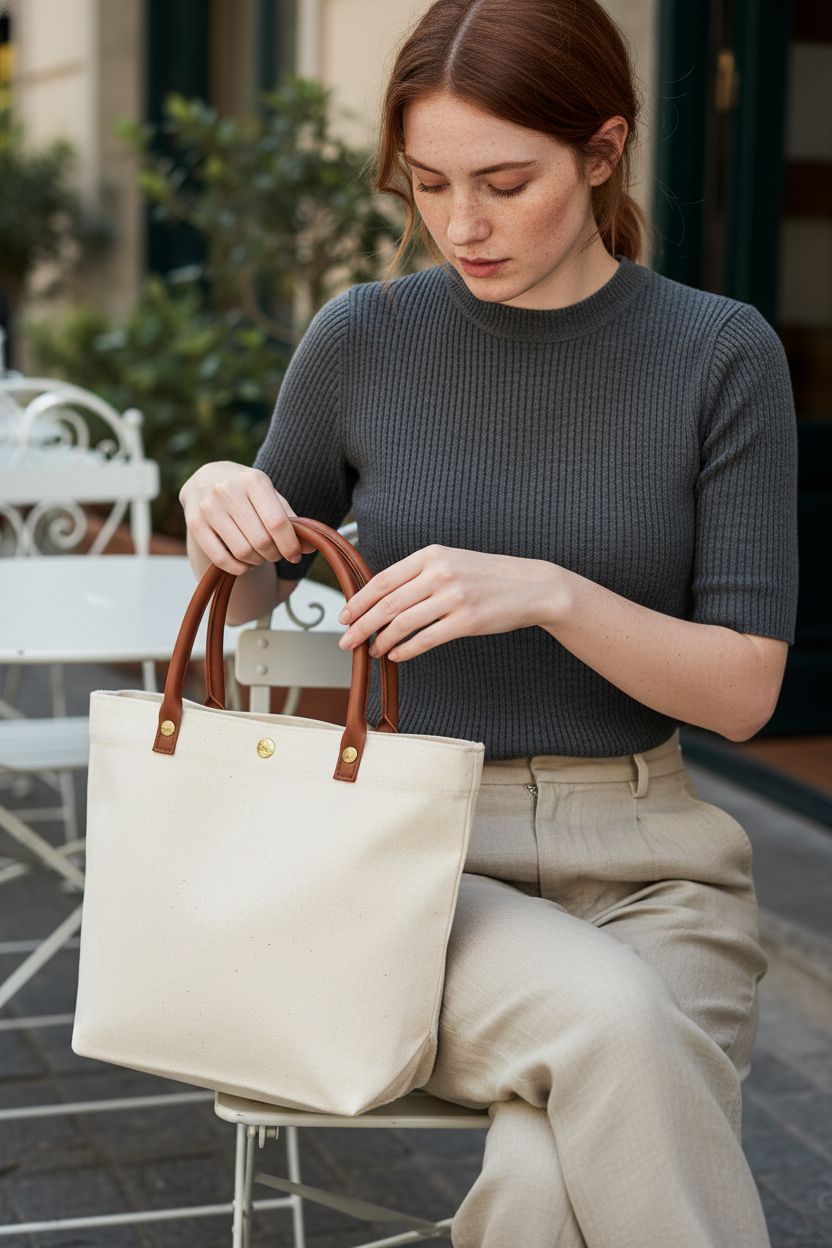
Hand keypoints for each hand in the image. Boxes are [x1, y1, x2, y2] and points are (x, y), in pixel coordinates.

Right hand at [179, 461, 315, 574]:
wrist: (205, 479)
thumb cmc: (246, 491)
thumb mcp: (269, 496)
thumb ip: (291, 520)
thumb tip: (312, 546)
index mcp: (254, 480)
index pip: (278, 523)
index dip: (291, 546)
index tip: (295, 555)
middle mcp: (228, 490)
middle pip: (262, 541)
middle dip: (274, 554)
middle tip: (275, 553)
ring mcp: (208, 507)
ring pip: (243, 552)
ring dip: (257, 561)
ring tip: (259, 555)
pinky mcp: (194, 523)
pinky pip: (222, 559)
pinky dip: (238, 568)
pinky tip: (243, 562)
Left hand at [337, 545, 558, 661]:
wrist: (532, 586)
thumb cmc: (488, 576)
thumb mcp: (452, 562)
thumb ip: (419, 574)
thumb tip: (381, 597)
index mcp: (432, 555)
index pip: (384, 579)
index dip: (359, 600)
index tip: (344, 615)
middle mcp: (441, 573)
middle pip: (388, 603)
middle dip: (361, 625)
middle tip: (346, 641)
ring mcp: (454, 597)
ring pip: (403, 622)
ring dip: (381, 640)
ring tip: (372, 650)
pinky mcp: (467, 621)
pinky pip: (426, 639)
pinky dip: (406, 649)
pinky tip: (396, 655)